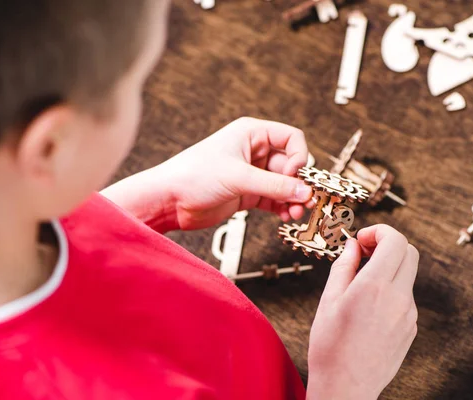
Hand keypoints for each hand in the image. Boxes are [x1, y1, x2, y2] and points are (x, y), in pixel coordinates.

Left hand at [102, 117, 312, 231]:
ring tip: (294, 213)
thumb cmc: (192, 176)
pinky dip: (281, 207)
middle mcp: (253, 151)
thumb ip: (275, 186)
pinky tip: (284, 216)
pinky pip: (273, 198)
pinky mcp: (246, 193)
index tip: (297, 176)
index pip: (291, 138)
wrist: (168, 200)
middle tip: (304, 201)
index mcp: (251, 134)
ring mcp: (250, 173)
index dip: (299, 157)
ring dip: (292, 198)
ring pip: (283, 184)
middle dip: (298, 184)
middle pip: (290, 164)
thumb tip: (304, 191)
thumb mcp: (238, 178)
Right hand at [307, 224, 418, 399]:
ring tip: (362, 281)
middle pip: (409, 252)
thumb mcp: (329, 300)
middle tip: (365, 252)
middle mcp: (398, 298)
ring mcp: (408, 314)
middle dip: (388, 244)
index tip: (362, 238)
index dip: (379, 231)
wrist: (346, 387)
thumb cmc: (331, 346)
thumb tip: (352, 245)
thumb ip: (343, 266)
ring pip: (408, 274)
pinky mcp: (411, 327)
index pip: (395, 241)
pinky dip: (391, 288)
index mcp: (374, 287)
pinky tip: (369, 304)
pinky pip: (405, 295)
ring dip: (389, 266)